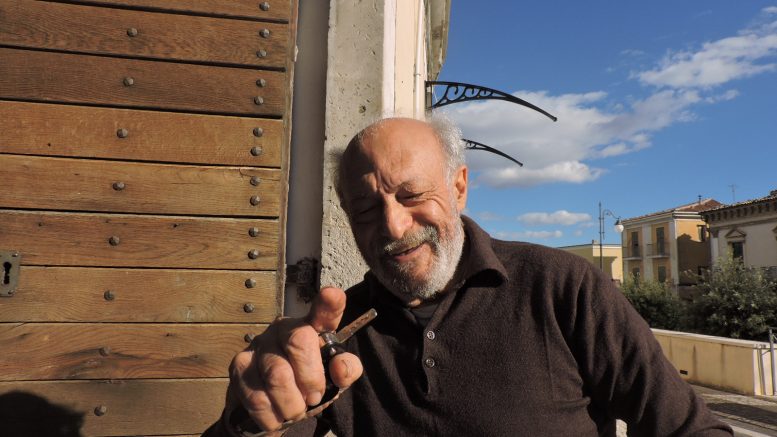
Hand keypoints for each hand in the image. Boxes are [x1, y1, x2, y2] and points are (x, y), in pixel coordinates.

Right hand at [226, 286, 363, 432]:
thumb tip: (341, 368)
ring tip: (294, 411)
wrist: (270, 409)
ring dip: (291, 404)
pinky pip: (257, 395)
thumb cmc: (305, 386)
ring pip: (277, 375)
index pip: (323, 311)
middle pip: (300, 341)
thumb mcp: (332, 380)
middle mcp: (284, 328)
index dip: (329, 303)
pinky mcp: (239, 365)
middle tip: (313, 398)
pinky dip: (271, 416)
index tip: (332, 295)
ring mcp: (259, 344)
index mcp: (312, 327)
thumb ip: (345, 371)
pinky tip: (275, 415)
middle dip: (310, 379)